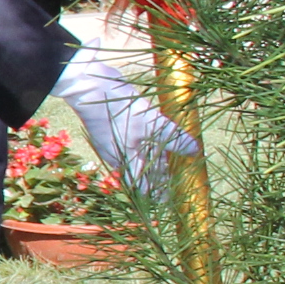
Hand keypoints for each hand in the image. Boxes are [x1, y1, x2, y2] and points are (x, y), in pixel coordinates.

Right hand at [59, 46, 195, 186]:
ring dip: (155, 159)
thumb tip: (194, 151)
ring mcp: (117, 141)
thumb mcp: (151, 124)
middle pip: (141, 172)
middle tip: (178, 178)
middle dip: (159, 177)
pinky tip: (159, 137)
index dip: (157, 194)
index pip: (142, 186)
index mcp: (125, 161)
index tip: (172, 198)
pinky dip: (149, 145)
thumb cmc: (118, 110)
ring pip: (138, 156)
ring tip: (173, 159)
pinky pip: (135, 143)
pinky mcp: (116, 127)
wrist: (90, 86)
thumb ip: (173, 139)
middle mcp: (119, 155)